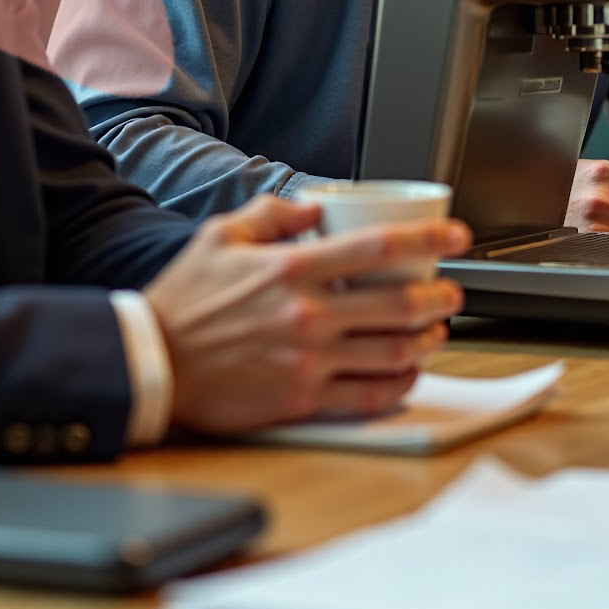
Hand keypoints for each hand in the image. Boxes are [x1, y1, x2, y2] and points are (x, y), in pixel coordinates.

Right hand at [143, 195, 471, 434]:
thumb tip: (315, 209)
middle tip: (451, 291)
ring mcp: (307, 362)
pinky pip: (368, 396)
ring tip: (436, 330)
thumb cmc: (184, 301)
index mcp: (292, 269)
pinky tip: (408, 372)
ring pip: (393, 353)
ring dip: (427, 340)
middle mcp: (307, 315)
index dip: (428, 239)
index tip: (457, 237)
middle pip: (400, 305)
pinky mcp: (300, 400)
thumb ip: (272, 214)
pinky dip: (399, 384)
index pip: (378, 248)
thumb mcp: (220, 236)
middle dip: (440, 297)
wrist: (152, 363)